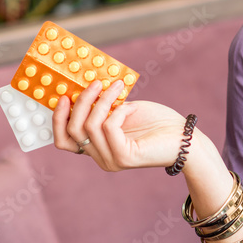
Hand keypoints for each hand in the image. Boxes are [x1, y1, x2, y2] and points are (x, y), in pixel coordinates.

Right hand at [52, 79, 189, 171]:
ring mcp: (111, 160)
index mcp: (98, 148)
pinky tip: (131, 106)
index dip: (57, 118)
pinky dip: (118, 110)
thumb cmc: (157, 122)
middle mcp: (101, 158)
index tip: (63, 95)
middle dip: (81, 102)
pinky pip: (108, 127)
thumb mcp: (123, 110)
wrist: (185, 138)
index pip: (64, 140)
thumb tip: (83, 88)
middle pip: (73, 130)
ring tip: (116, 86)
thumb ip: (102, 106)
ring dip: (101, 100)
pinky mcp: (124, 157)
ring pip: (89, 126)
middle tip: (94, 82)